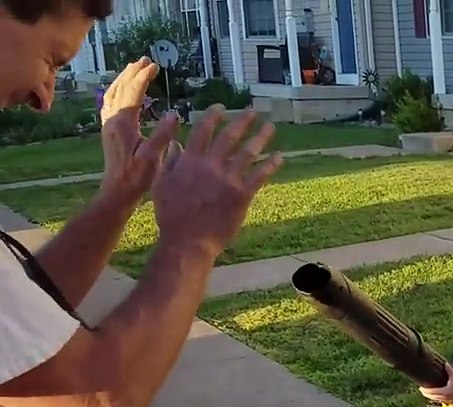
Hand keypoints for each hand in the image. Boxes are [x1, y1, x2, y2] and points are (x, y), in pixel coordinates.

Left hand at [99, 58, 173, 202]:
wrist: (117, 192)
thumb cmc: (137, 178)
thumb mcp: (153, 157)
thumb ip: (163, 135)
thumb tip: (174, 114)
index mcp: (123, 124)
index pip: (133, 93)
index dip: (143, 77)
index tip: (155, 65)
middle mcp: (112, 120)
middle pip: (120, 88)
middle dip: (132, 72)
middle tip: (145, 60)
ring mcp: (108, 125)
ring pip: (112, 94)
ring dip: (123, 79)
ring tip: (134, 69)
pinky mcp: (109, 131)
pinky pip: (110, 103)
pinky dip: (117, 91)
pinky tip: (123, 92)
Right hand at [151, 109, 283, 258]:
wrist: (188, 240)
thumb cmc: (172, 215)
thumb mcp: (162, 185)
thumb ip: (170, 162)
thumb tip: (175, 144)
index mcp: (190, 161)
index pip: (203, 131)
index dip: (213, 117)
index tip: (222, 108)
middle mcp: (211, 165)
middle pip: (229, 137)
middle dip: (242, 121)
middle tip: (253, 111)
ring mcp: (228, 179)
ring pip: (248, 152)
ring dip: (261, 137)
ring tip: (270, 127)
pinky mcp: (242, 194)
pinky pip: (260, 175)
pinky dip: (271, 164)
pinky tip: (279, 156)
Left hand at [418, 365, 452, 403]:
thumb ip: (449, 369)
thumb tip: (445, 363)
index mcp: (445, 391)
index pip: (432, 392)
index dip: (426, 390)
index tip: (420, 387)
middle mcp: (445, 396)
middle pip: (432, 396)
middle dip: (425, 393)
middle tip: (420, 388)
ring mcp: (446, 399)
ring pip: (434, 398)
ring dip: (428, 395)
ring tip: (423, 391)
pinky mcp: (447, 400)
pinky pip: (437, 399)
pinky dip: (433, 397)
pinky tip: (430, 394)